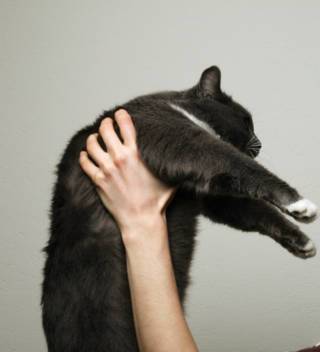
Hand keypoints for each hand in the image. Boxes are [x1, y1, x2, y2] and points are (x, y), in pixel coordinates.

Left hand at [79, 109, 176, 233]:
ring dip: (93, 138)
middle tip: (107, 124)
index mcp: (136, 154)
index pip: (125, 125)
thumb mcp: (169, 178)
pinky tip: (86, 155)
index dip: (121, 116)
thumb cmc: (157, 201)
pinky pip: (85, 162)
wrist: (141, 219)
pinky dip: (84, 156)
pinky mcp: (98, 180)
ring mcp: (106, 169)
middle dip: (105, 124)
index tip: (120, 114)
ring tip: (95, 138)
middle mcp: (119, 158)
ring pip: (92, 144)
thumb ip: (171, 164)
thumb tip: (185, 156)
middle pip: (105, 130)